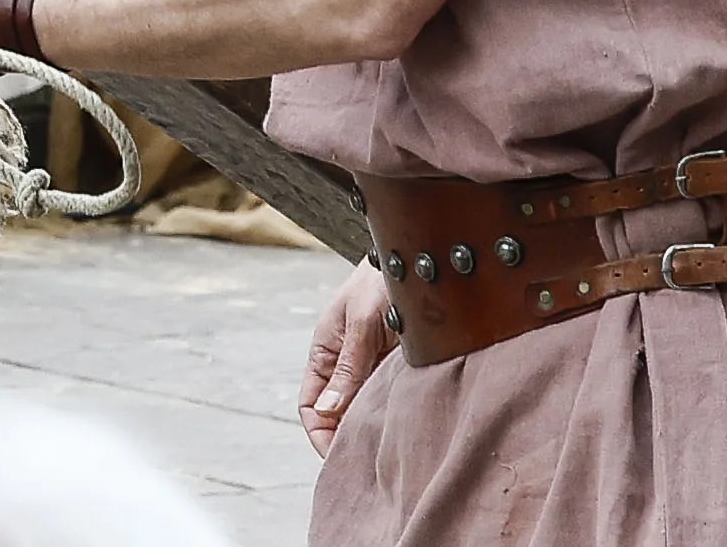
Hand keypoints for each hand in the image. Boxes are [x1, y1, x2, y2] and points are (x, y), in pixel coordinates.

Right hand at [298, 257, 397, 454]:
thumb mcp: (363, 324)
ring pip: (366, 412)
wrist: (415, 260)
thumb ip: (348, 368)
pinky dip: (396, 417)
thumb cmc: (380, 283)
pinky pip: (391, 401)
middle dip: (348, 441)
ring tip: (390, 453)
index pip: (311, 407)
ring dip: (374, 431)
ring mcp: (372, 370)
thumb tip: (327, 411)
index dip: (320, 435)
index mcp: (324, 354)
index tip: (340, 458)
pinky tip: (409, 429)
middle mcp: (346, 367)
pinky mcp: (398, 370)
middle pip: (338, 416)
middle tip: (370, 466)